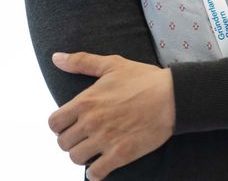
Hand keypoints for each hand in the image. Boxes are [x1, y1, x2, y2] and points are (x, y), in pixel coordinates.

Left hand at [48, 52, 174, 179]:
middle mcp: (91, 122)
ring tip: (94, 149)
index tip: (72, 124)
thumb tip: (56, 58)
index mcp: (86, 101)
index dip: (61, 125)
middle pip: (63, 143)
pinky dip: (95, 173)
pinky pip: (96, 173)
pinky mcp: (120, 154)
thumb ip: (82, 62)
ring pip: (76, 158)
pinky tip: (102, 165)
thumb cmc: (144, 79)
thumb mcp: (113, 64)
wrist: (173, 96)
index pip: (54, 123)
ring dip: (83, 156)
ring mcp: (105, 139)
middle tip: (85, 137)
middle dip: (72, 141)